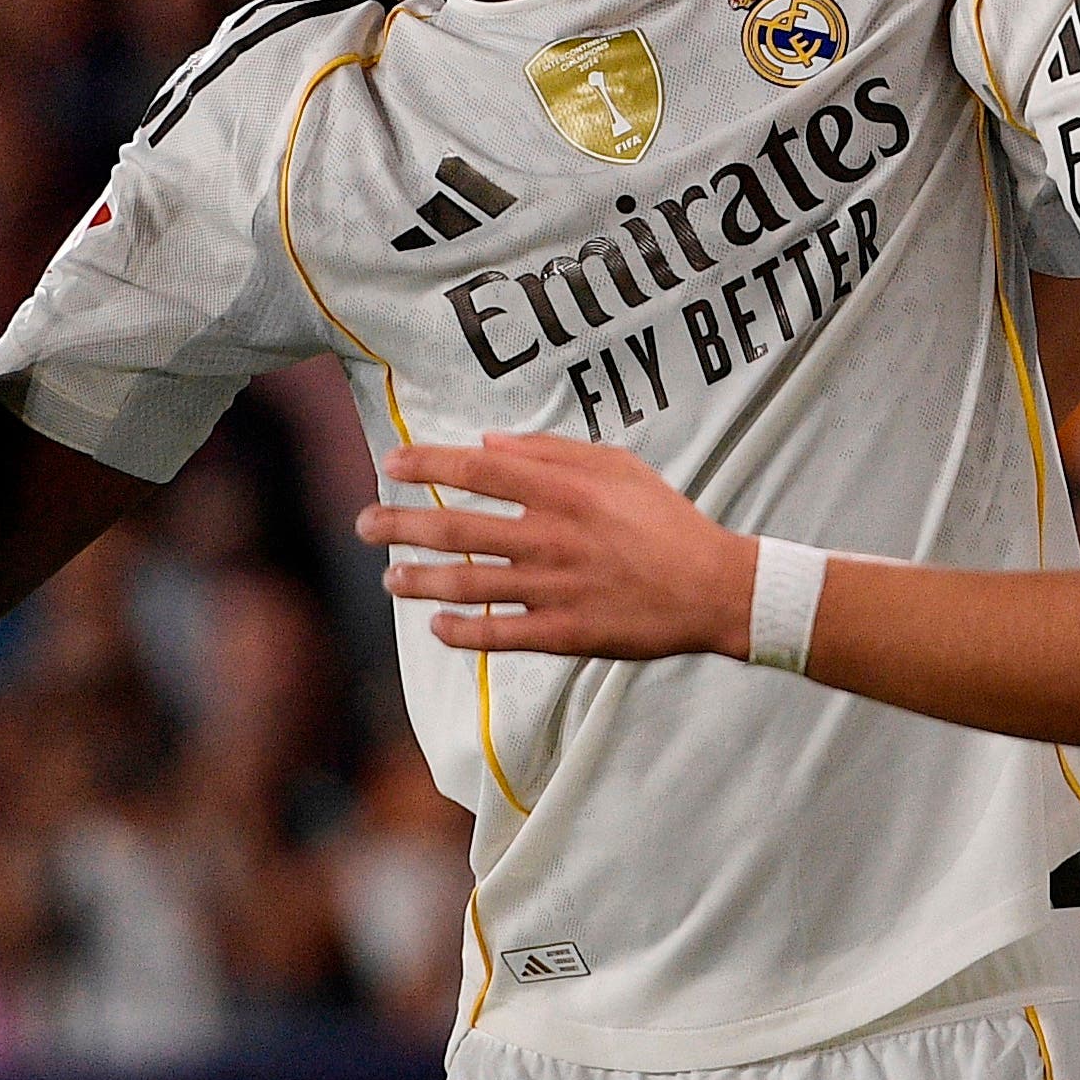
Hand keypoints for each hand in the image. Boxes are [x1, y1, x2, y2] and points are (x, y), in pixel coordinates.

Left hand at [361, 436, 757, 659]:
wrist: (713, 587)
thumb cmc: (666, 520)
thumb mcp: (618, 467)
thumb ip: (553, 452)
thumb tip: (488, 445)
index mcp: (564, 491)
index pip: (478, 471)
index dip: (428, 464)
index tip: (392, 462)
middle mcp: (551, 537)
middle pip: (457, 527)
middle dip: (401, 523)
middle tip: (365, 523)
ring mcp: (554, 588)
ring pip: (467, 583)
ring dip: (419, 579)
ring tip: (389, 576)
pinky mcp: (564, 632)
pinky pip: (498, 634)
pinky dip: (461, 631)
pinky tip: (436, 626)